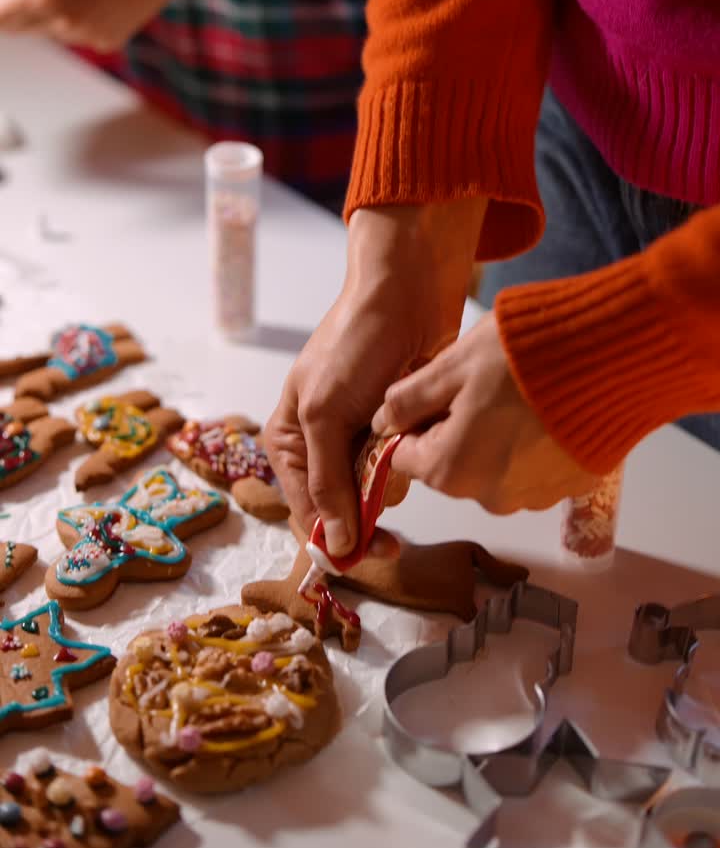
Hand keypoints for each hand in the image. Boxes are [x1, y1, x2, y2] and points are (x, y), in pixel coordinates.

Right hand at [264, 199, 486, 557]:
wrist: (406, 294)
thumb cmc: (354, 343)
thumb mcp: (326, 412)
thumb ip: (327, 480)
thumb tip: (333, 545)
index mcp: (288, 442)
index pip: (305, 512)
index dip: (335, 540)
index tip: (371, 554)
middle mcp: (320, 447)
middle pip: (340, 512)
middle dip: (367, 516)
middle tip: (394, 540)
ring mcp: (360, 440)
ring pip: (376, 494)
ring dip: (392, 482)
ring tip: (398, 448)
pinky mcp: (395, 431)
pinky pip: (402, 469)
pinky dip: (411, 461)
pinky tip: (415, 436)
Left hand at [372, 311, 597, 513]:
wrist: (612, 360)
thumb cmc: (527, 358)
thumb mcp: (453, 366)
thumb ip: (409, 398)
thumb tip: (383, 420)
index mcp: (450, 469)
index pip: (406, 457)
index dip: (413, 423)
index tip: (432, 393)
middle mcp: (488, 497)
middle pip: (451, 465)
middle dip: (454, 428)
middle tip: (479, 384)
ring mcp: (533, 496)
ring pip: (492, 468)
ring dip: (494, 437)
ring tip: (516, 393)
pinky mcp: (568, 488)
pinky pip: (534, 469)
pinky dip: (532, 444)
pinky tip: (545, 409)